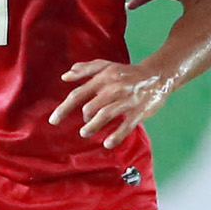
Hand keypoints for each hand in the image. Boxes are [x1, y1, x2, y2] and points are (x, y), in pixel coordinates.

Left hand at [48, 59, 174, 148]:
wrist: (157, 76)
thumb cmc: (127, 73)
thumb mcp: (106, 66)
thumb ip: (85, 69)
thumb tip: (65, 76)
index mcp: (103, 77)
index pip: (79, 94)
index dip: (64, 108)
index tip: (53, 121)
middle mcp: (114, 88)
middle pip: (90, 107)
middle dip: (83, 119)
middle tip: (83, 127)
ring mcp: (127, 100)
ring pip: (105, 115)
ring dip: (93, 127)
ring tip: (86, 133)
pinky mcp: (139, 111)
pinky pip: (126, 125)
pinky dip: (117, 136)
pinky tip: (108, 144)